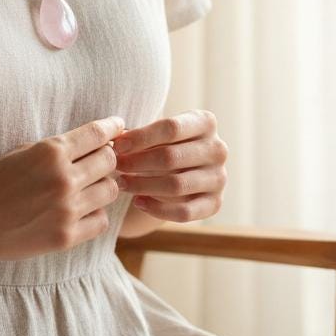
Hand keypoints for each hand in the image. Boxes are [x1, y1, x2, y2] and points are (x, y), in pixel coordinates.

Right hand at [0, 116, 123, 262]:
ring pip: (110, 190)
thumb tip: (94, 142)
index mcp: (51, 151)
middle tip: (101, 159)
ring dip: (104, 185)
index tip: (118, 126)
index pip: (98, 133)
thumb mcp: (22, 151)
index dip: (112, 127)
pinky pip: (101, 221)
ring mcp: (67, 209)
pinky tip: (82, 210)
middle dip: (109, 156)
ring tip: (91, 186)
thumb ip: (58, 148)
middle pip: (110, 160)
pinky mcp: (65, 236)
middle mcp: (64, 178)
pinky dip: (96, 213)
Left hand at [111, 109, 227, 222]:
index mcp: (206, 122)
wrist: (184, 170)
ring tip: (122, 183)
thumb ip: (138, 136)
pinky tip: (138, 202)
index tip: (117, 145)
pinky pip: (184, 212)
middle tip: (115, 166)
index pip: (171, 128)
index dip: (140, 137)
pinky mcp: (215, 203)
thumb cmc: (165, 144)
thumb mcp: (156, 134)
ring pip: (176, 185)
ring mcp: (219, 178)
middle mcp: (218, 149)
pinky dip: (157, 209)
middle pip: (171, 157)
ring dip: (142, 185)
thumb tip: (116, 141)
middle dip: (137, 162)